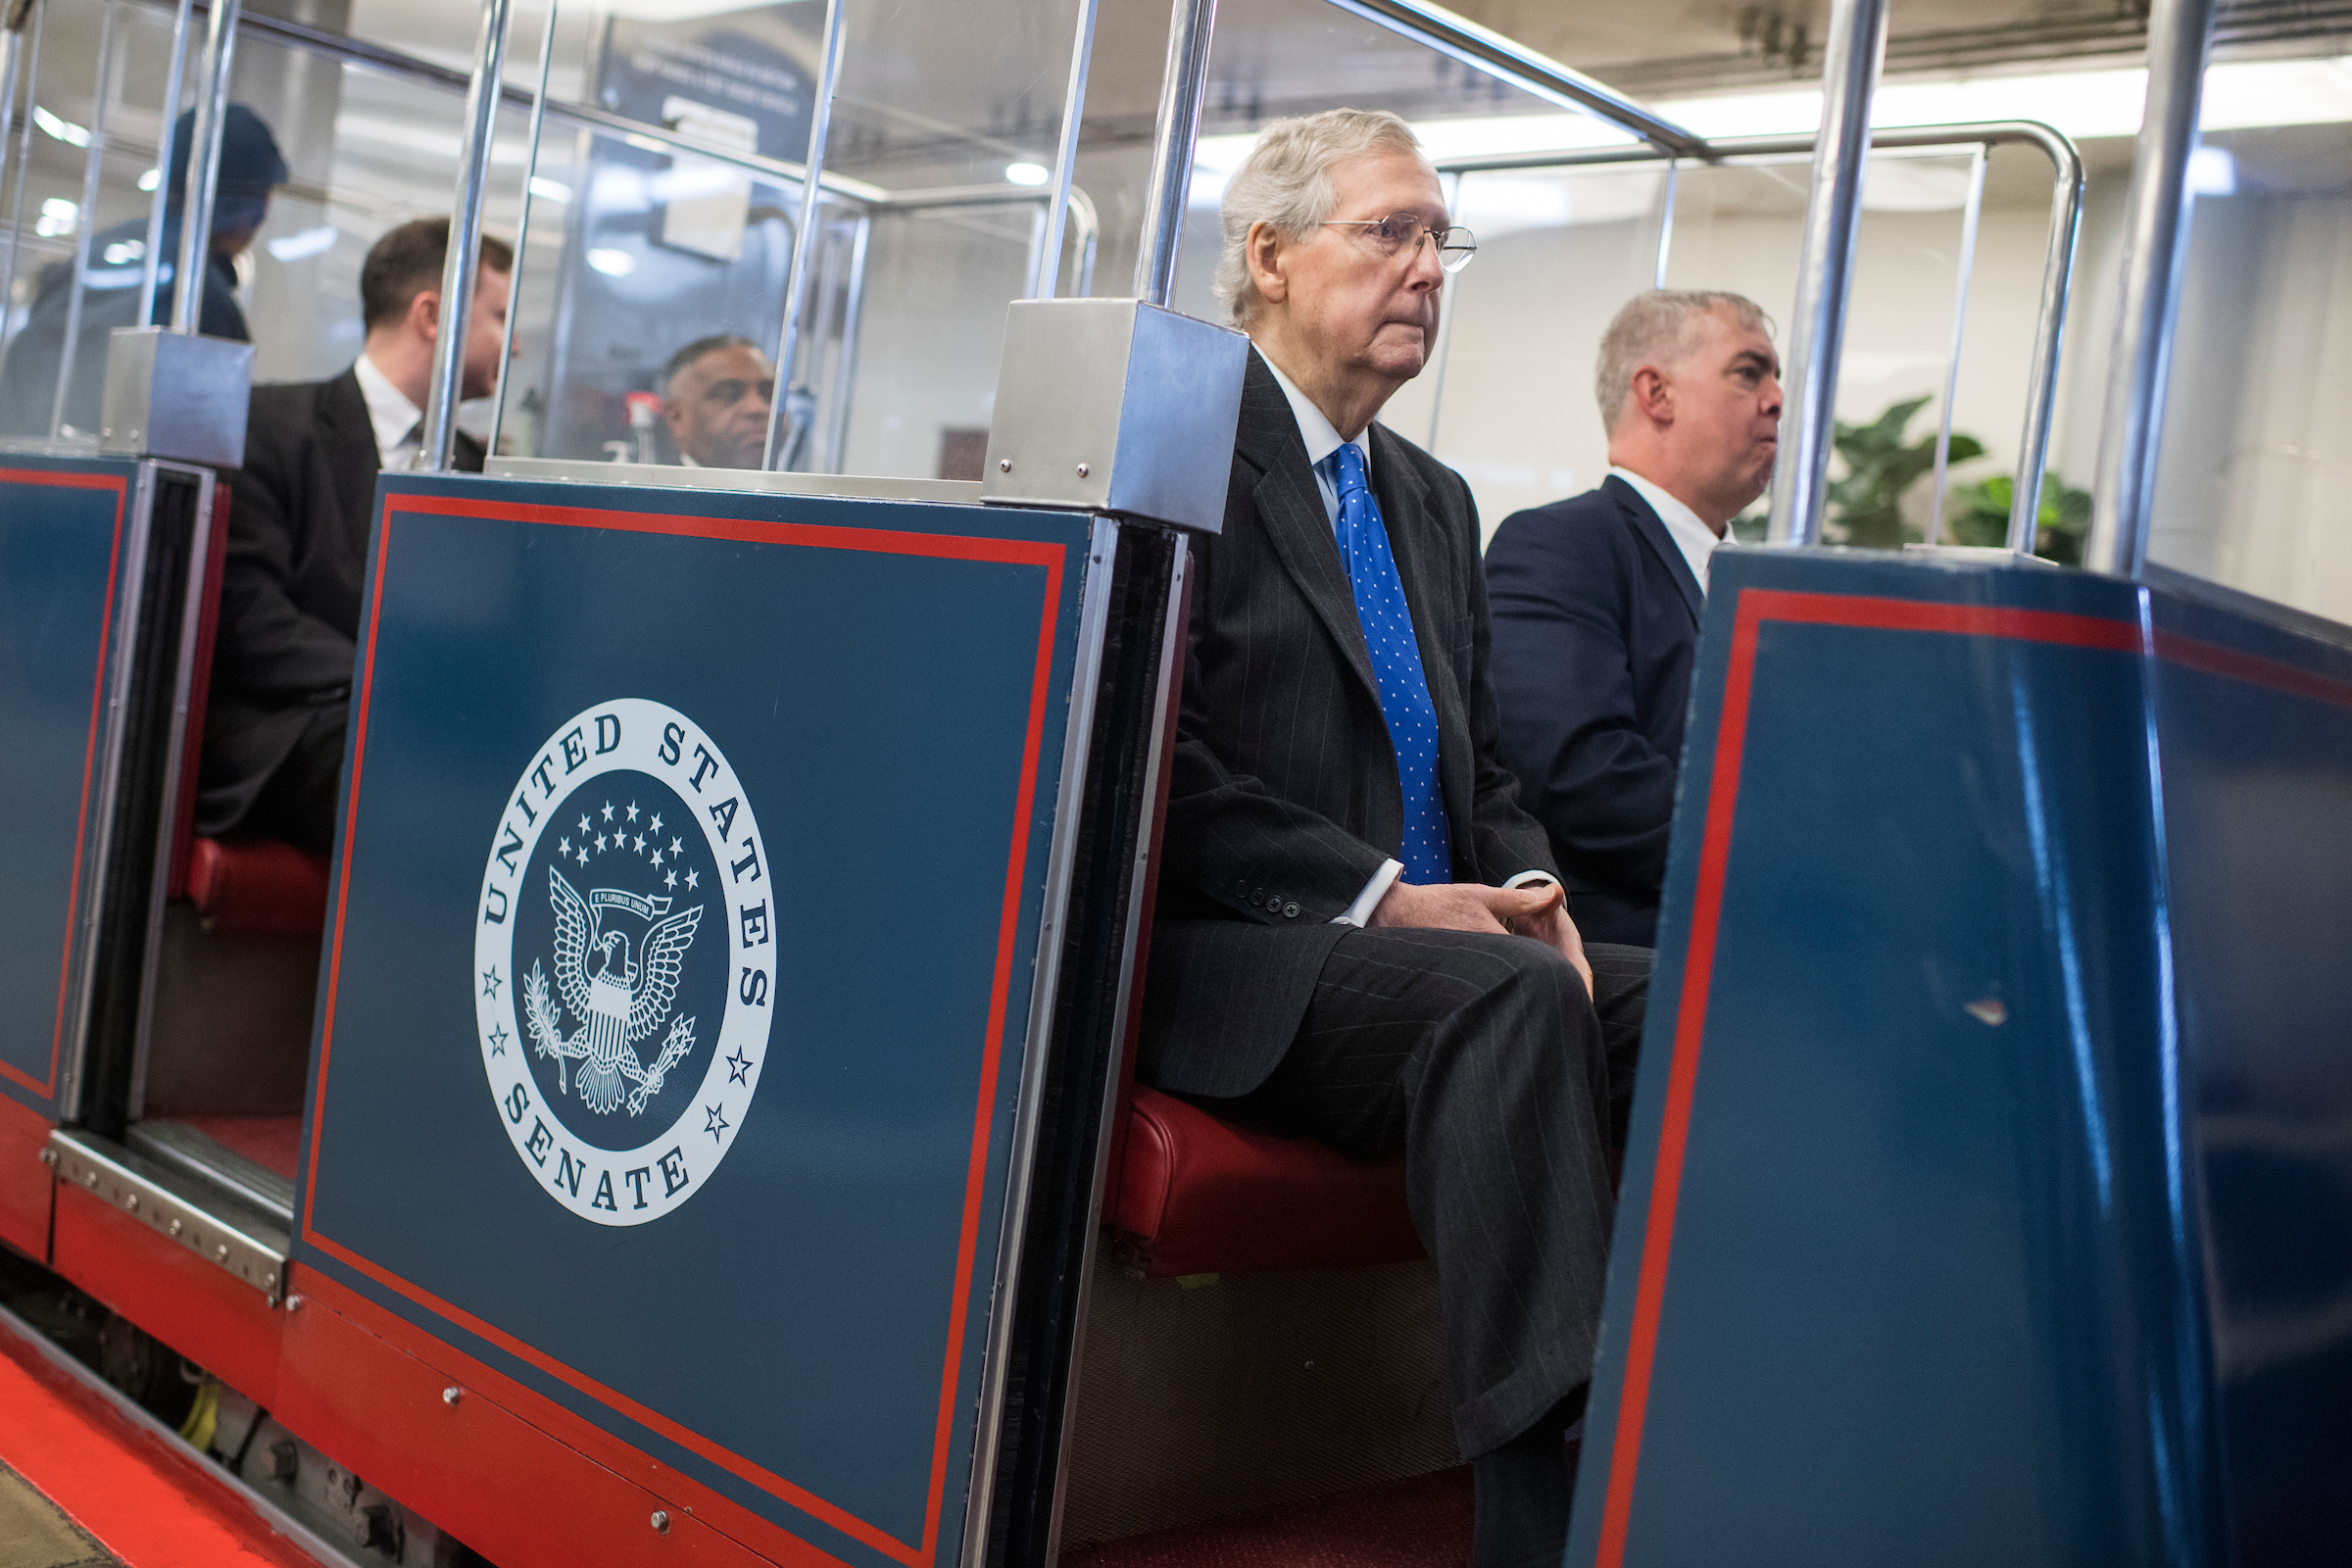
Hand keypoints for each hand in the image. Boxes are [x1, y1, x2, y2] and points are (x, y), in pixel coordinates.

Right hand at [1368, 879, 1590, 993]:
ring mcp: (1467, 973)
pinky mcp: (1455, 981)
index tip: (1563, 967)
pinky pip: (1483, 985)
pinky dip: (1492, 983)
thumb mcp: (1480, 895)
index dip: (1550, 964)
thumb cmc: (1437, 903)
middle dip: (1533, 975)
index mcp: (1492, 938)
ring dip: (1512, 980)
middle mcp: (1482, 960)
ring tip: (1521, 985)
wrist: (1394, 915)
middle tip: (1549, 982)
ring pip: (1502, 982)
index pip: (1534, 958)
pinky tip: (1494, 979)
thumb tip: (1553, 893)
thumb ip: (1518, 899)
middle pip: (1519, 974)